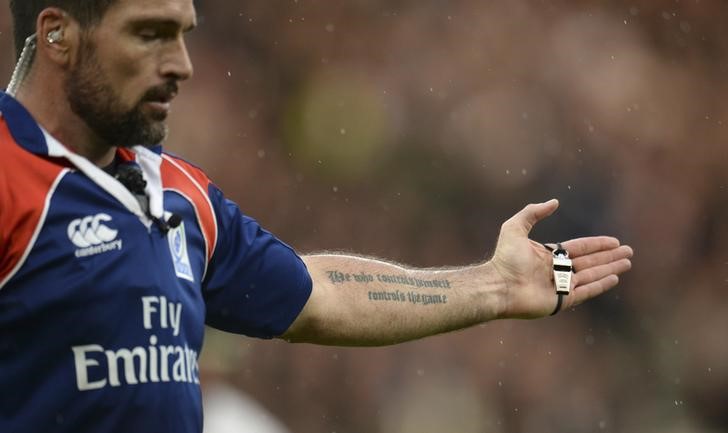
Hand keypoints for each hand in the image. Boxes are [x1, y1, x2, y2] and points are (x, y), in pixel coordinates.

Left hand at [490, 199, 632, 318]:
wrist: (498, 286)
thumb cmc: (504, 259)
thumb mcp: (514, 228)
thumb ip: (533, 213)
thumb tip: (554, 202)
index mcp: (548, 255)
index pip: (579, 248)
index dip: (597, 244)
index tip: (614, 241)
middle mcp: (556, 270)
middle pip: (589, 261)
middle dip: (609, 256)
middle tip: (629, 252)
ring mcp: (560, 286)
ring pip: (591, 275)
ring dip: (610, 269)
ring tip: (627, 263)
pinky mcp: (561, 301)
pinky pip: (586, 291)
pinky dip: (600, 285)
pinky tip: (614, 278)